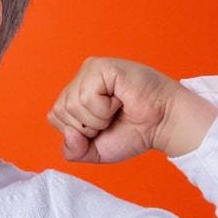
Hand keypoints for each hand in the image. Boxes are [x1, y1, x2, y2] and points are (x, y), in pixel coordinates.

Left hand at [46, 57, 214, 163]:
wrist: (162, 126)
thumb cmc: (134, 132)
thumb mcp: (94, 151)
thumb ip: (73, 150)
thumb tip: (69, 133)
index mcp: (76, 94)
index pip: (55, 117)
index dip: (77, 133)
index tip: (103, 127)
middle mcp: (81, 79)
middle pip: (59, 111)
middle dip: (87, 126)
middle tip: (111, 119)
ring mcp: (90, 70)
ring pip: (72, 105)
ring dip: (98, 118)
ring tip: (117, 109)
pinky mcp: (102, 67)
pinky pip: (86, 97)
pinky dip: (104, 108)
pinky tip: (120, 100)